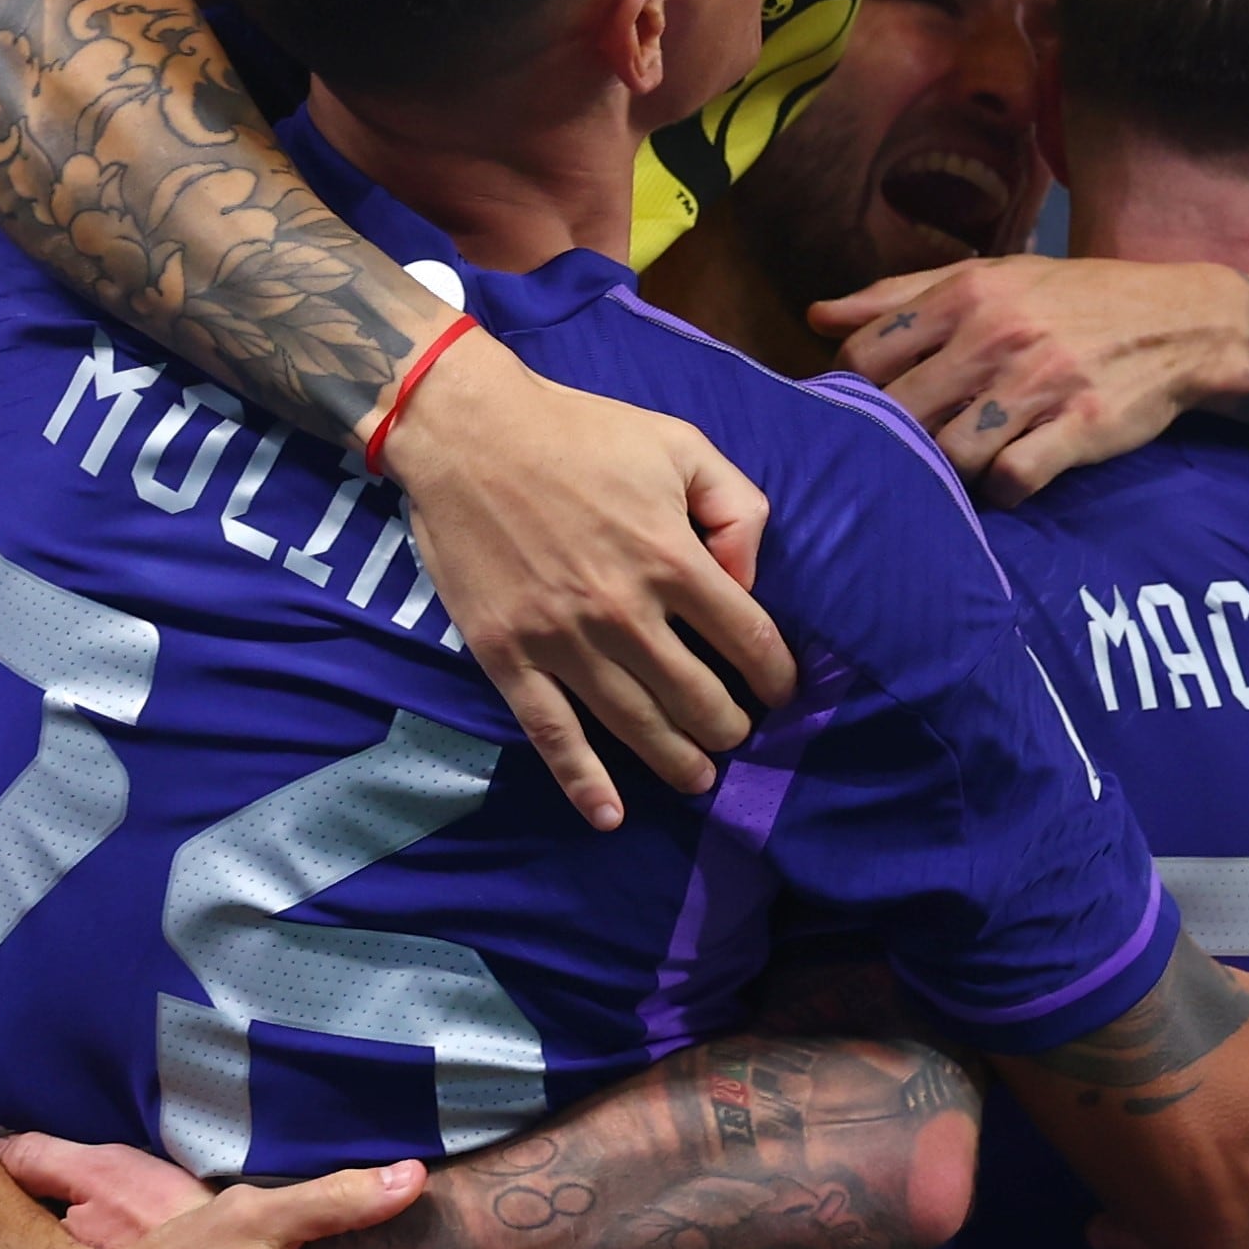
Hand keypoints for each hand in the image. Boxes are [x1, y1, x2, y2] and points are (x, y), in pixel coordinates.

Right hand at [384, 336, 794, 830]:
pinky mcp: (508, 657)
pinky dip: (583, 782)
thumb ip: (736, 509)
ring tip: (700, 778)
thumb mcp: (682, 444)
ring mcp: (563, 641)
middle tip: (735, 735)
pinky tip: (610, 815)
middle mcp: (624, 611)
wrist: (468, 433)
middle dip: (728, 727)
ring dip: (678, 762)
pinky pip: (552, 734)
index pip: (748, 639)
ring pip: (636, 725)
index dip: (776, 676)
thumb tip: (747, 581)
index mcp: (672, 557)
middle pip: (698, 697)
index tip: (780, 692)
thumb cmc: (582, 433)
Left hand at [814, 256, 1248, 502]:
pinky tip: (1009, 477)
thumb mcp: (991, 277)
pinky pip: (1011, 482)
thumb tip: (815, 317)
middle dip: (896, 439)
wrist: (1181, 322)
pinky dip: (1002, 490)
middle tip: (909, 452)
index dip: (855, 391)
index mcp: (966, 292)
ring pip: (949, 454)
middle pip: (899, 412)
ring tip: (962, 465)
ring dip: (948, 470)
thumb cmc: (1076, 299)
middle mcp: (995, 335)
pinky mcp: (1077, 430)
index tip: (873, 408)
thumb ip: (901, 295)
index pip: (865, 355)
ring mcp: (1038, 385)